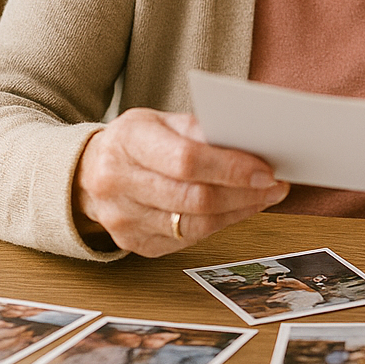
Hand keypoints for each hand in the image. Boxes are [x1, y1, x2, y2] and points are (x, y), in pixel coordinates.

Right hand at [73, 107, 289, 255]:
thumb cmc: (137, 142)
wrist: (89, 172)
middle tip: (275, 185)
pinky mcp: (134, 244)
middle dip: (243, 193)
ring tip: (265, 197)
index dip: (230, 168)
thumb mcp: (162, 120)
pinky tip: (239, 210)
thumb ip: (201, 129)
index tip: (266, 170)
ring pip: (195, 225)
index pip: (186, 160)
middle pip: (193, 198)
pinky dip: (221, 225)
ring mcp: (122, 220)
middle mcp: (117, 183)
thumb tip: (250, 143)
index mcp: (127, 141)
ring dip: (239, 211)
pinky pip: (188, 240)